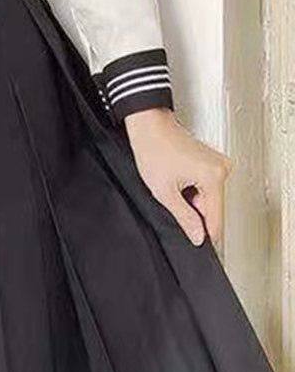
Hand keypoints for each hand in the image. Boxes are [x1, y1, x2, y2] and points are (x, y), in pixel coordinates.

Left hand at [125, 108, 230, 244]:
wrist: (150, 127)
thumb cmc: (154, 150)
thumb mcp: (164, 193)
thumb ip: (184, 218)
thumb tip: (198, 236)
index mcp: (214, 177)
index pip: (216, 219)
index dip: (204, 234)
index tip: (197, 244)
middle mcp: (222, 169)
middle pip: (213, 209)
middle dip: (195, 214)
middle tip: (173, 205)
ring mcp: (219, 164)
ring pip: (209, 199)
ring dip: (192, 202)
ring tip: (172, 188)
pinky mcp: (212, 162)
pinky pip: (206, 187)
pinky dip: (193, 192)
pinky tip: (178, 182)